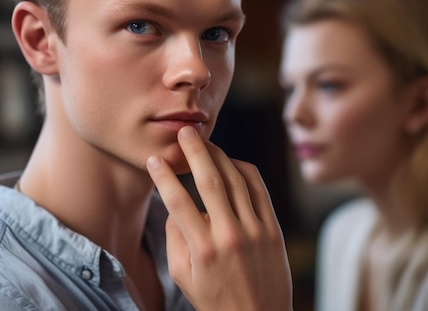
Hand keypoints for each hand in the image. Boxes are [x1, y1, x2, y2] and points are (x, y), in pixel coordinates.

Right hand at [146, 126, 292, 310]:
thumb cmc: (215, 300)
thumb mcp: (183, 277)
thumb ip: (175, 239)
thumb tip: (174, 206)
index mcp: (202, 249)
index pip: (177, 201)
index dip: (163, 175)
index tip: (154, 159)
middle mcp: (229, 235)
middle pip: (209, 180)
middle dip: (194, 151)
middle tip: (184, 132)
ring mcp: (255, 230)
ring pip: (236, 179)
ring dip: (219, 156)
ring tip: (205, 143)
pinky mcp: (273, 229)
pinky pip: (259, 189)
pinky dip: (245, 170)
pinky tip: (232, 162)